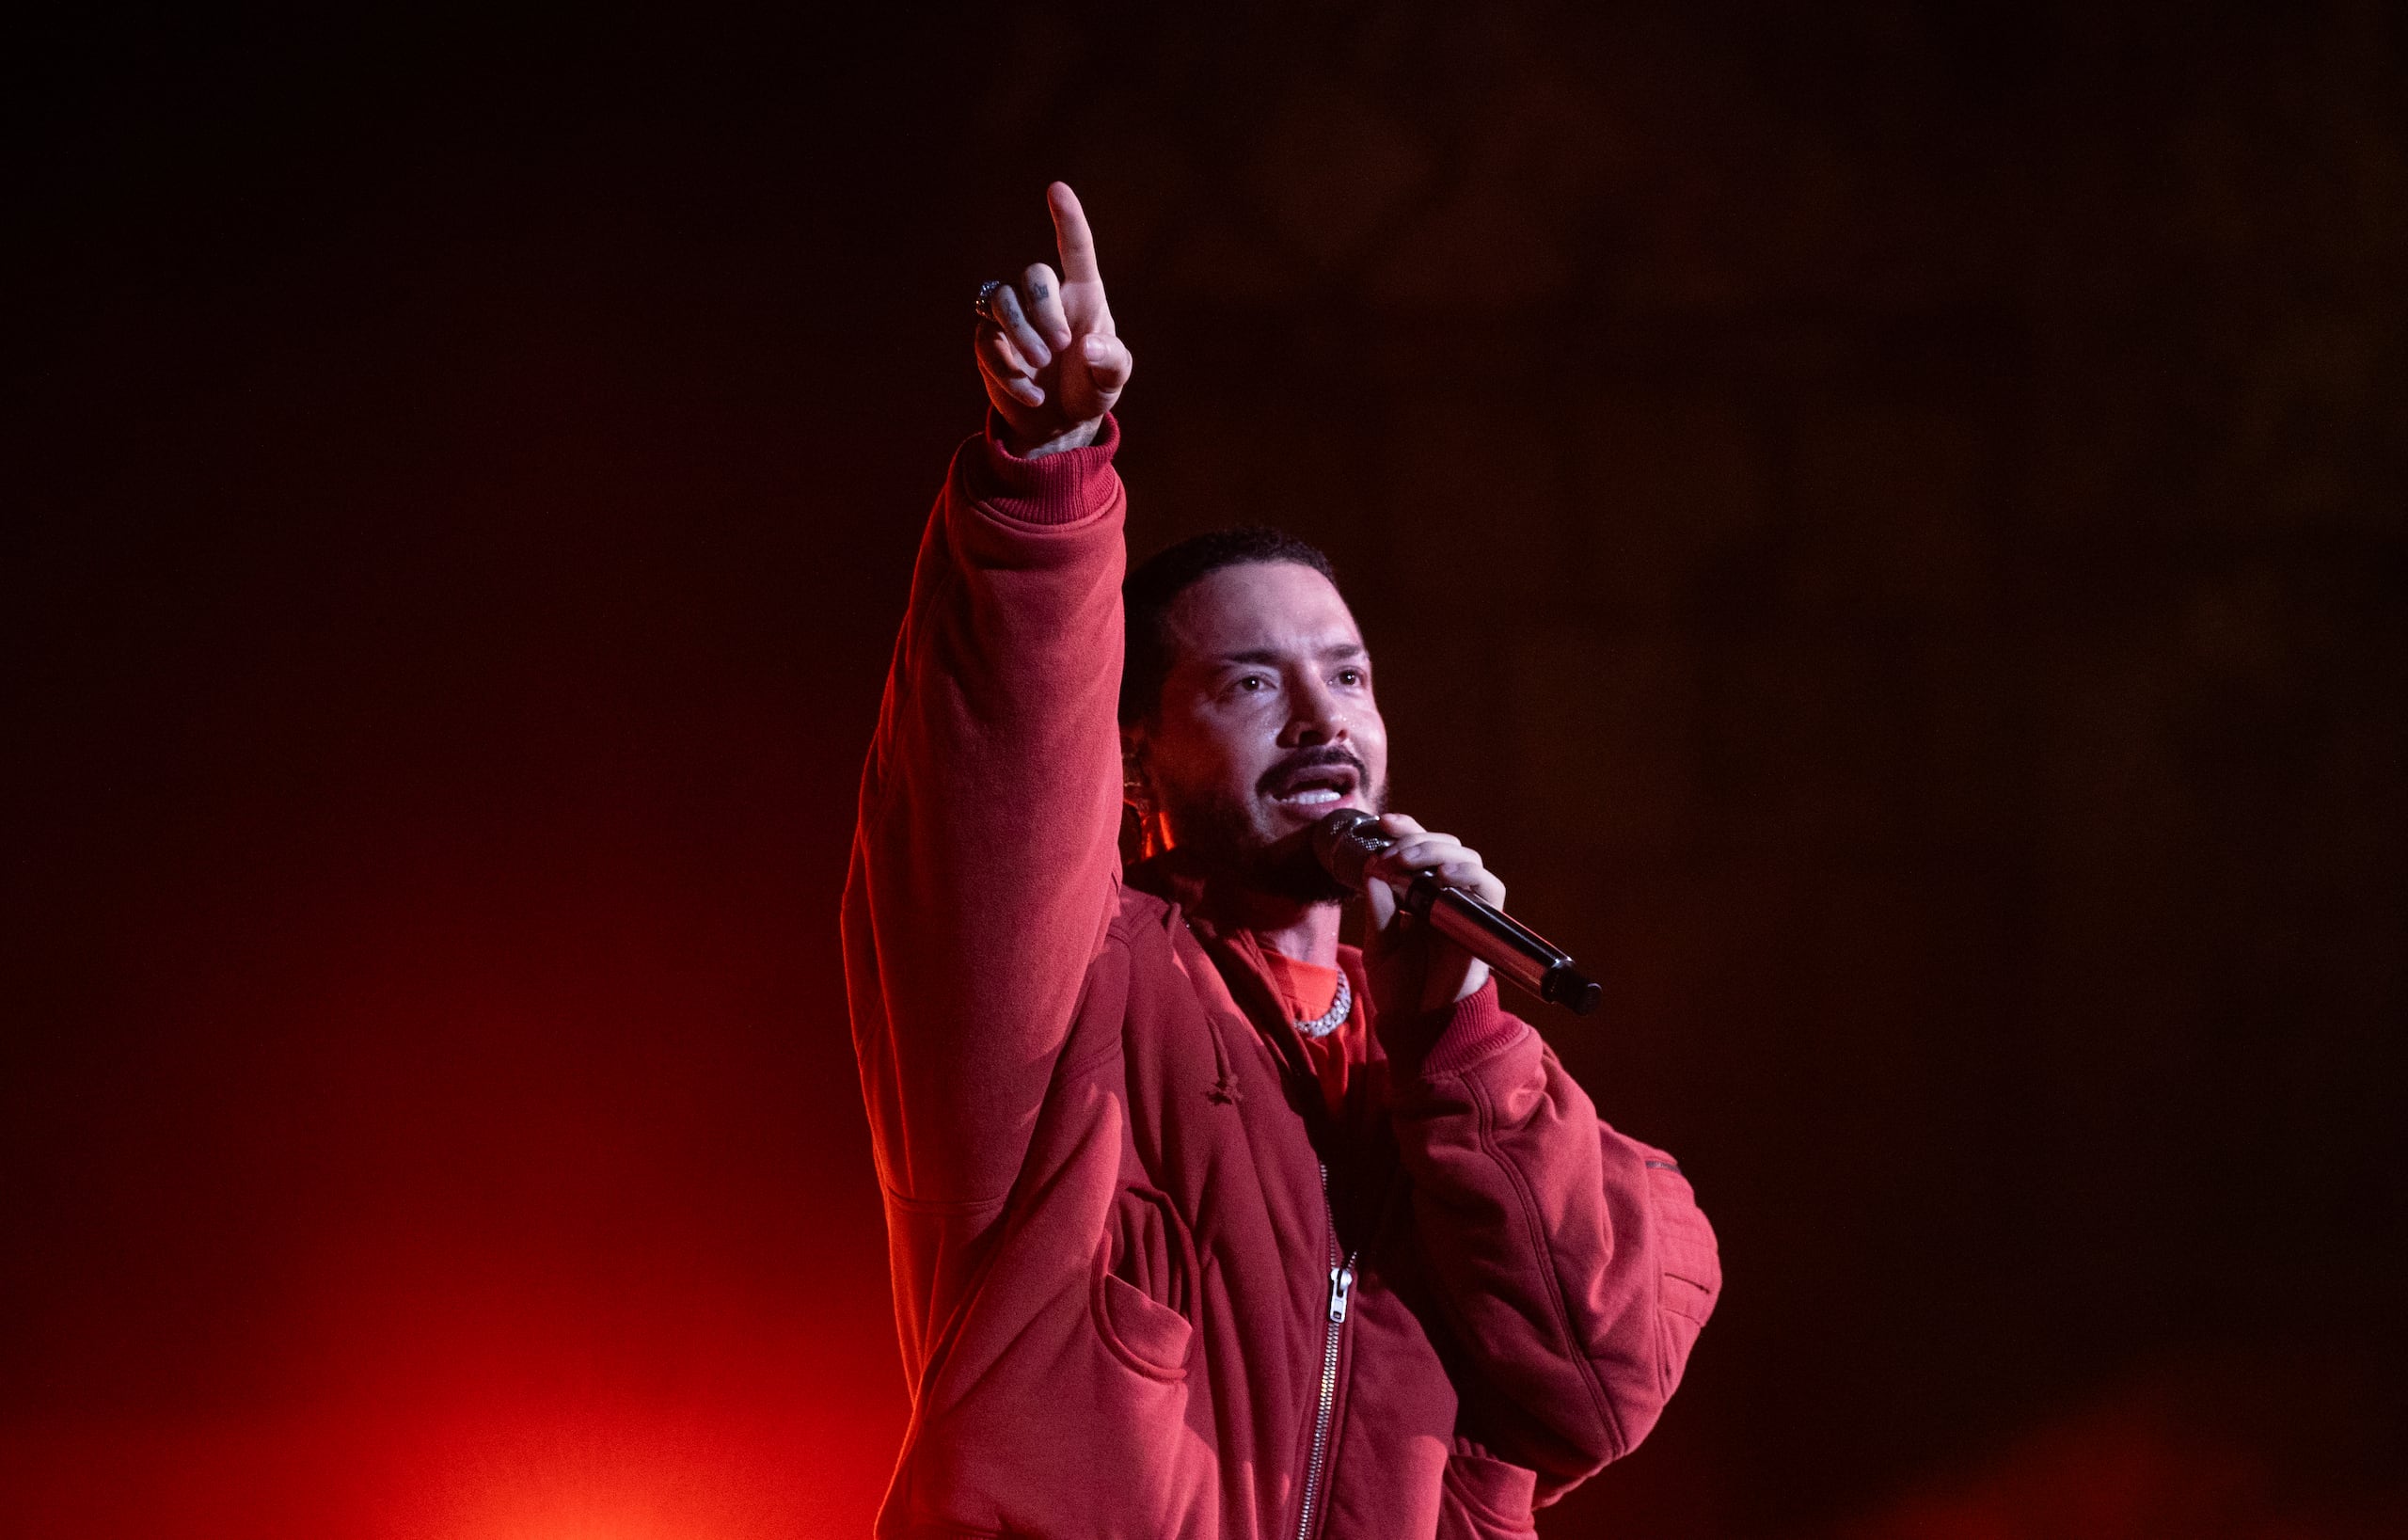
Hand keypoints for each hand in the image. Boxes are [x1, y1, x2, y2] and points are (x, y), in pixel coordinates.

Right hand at [974, 182, 1134, 457]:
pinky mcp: (990, 343)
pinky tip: (1031, 393)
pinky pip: (987, 341)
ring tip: (1040, 365)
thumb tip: (1088, 346)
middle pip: (1033, 275)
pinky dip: (1008, 370)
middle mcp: (1045, 299)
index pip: (1075, 250)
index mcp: (1083, 296)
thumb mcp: (1111, 380)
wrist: (1060, 423)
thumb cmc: (1091, 389)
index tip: (1057, 189)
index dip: (1067, 219)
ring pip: (1002, 299)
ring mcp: (1014, 319)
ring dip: (1020, 333)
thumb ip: (1111, 361)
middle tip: (1058, 348)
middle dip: (1043, 310)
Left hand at [1359, 813, 1504, 1018]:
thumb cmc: (1400, 989)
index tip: (1383, 823)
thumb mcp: (1378, 945)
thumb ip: (1379, 909)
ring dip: (1437, 852)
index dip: (1407, 830)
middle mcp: (1445, 896)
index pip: (1420, 851)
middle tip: (1391, 852)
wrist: (1420, 1025)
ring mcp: (1466, 908)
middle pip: (1444, 847)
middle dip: (1417, 840)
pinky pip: (1489, 888)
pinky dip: (1469, 875)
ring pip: (1467, 859)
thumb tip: (1372, 869)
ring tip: (1408, 861)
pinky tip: (1443, 876)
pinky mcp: (1484, 924)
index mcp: (1419, 895)